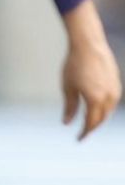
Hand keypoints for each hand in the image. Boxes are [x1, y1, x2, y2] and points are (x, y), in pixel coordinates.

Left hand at [61, 0, 120, 140]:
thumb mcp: (68, 87)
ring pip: (109, 111)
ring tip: (89, 122)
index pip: (91, 123)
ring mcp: (115, 90)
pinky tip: (97, 108)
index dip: (85, 133)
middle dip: (92, 127)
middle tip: (83, 133)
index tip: (79, 139)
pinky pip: (112, 102)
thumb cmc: (74, 65)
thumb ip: (69, 107)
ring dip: (100, 118)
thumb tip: (66, 123)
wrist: (89, 45)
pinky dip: (104, 108)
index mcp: (95, 100)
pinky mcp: (117, 84)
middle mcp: (109, 97)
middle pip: (102, 119)